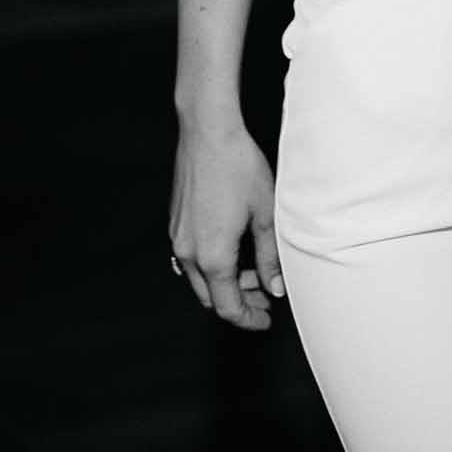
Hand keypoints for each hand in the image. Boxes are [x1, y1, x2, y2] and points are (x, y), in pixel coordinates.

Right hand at [169, 121, 284, 329]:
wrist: (208, 132)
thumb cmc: (239, 167)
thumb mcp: (265, 214)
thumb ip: (270, 257)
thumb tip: (275, 288)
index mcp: (213, 257)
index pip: (228, 307)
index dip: (249, 319)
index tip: (266, 319)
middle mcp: (189, 253)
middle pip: (212, 297)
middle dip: (239, 301)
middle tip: (265, 295)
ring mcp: (178, 237)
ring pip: (200, 279)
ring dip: (225, 282)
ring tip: (253, 269)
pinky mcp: (176, 223)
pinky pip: (191, 258)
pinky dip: (211, 264)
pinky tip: (232, 248)